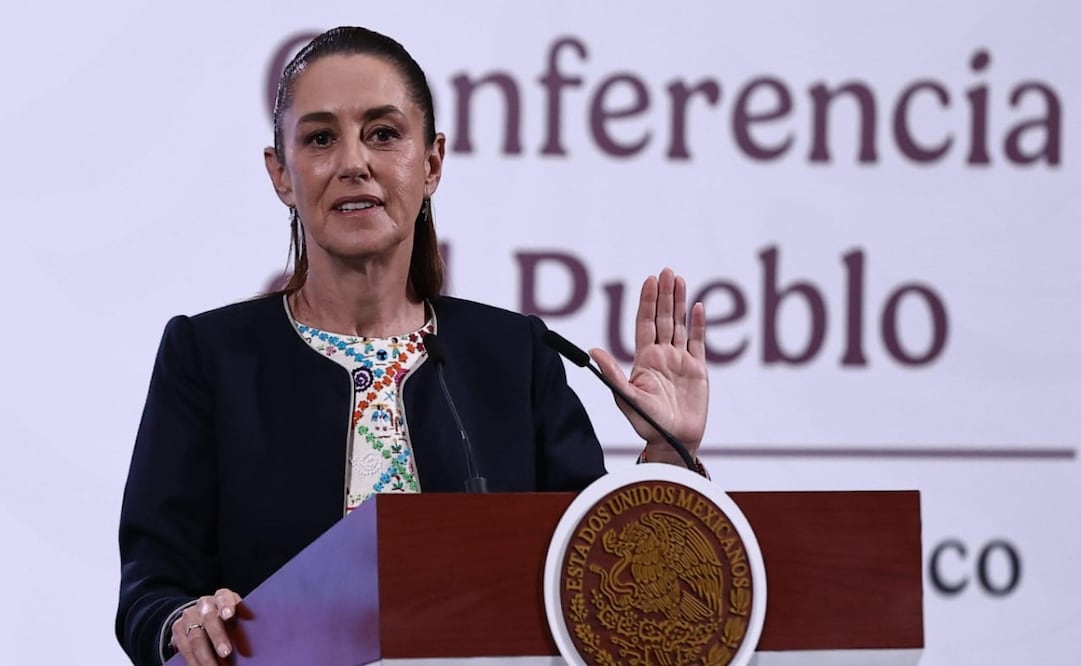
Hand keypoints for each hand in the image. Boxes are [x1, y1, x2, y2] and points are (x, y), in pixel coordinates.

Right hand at [170, 588, 241, 664]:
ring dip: (205, 656)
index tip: (229, 615)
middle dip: (218, 637)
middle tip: (226, 652)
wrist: (200, 615)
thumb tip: (257, 638)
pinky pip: (184, 648)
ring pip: (196, 637)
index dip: (226, 606)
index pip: (224, 598)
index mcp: (223, 596)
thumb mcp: (237, 614)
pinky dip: (194, 661)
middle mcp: (205, 604)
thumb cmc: (228, 618)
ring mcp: (190, 616)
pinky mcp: (178, 629)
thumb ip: (242, 622)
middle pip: (209, 619)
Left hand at [591, 268, 707, 463]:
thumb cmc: (647, 423)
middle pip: (663, 318)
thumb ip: (612, 373)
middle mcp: (662, 356)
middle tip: (667, 271)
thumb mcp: (627, 398)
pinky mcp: (698, 369)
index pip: (645, 323)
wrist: (674, 441)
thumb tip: (592, 351)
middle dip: (665, 295)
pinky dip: (699, 325)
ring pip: (680, 325)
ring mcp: (680, 361)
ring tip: (680, 280)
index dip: (647, 302)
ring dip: (680, 303)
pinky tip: (698, 307)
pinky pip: (699, 342)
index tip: (650, 280)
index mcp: (644, 359)